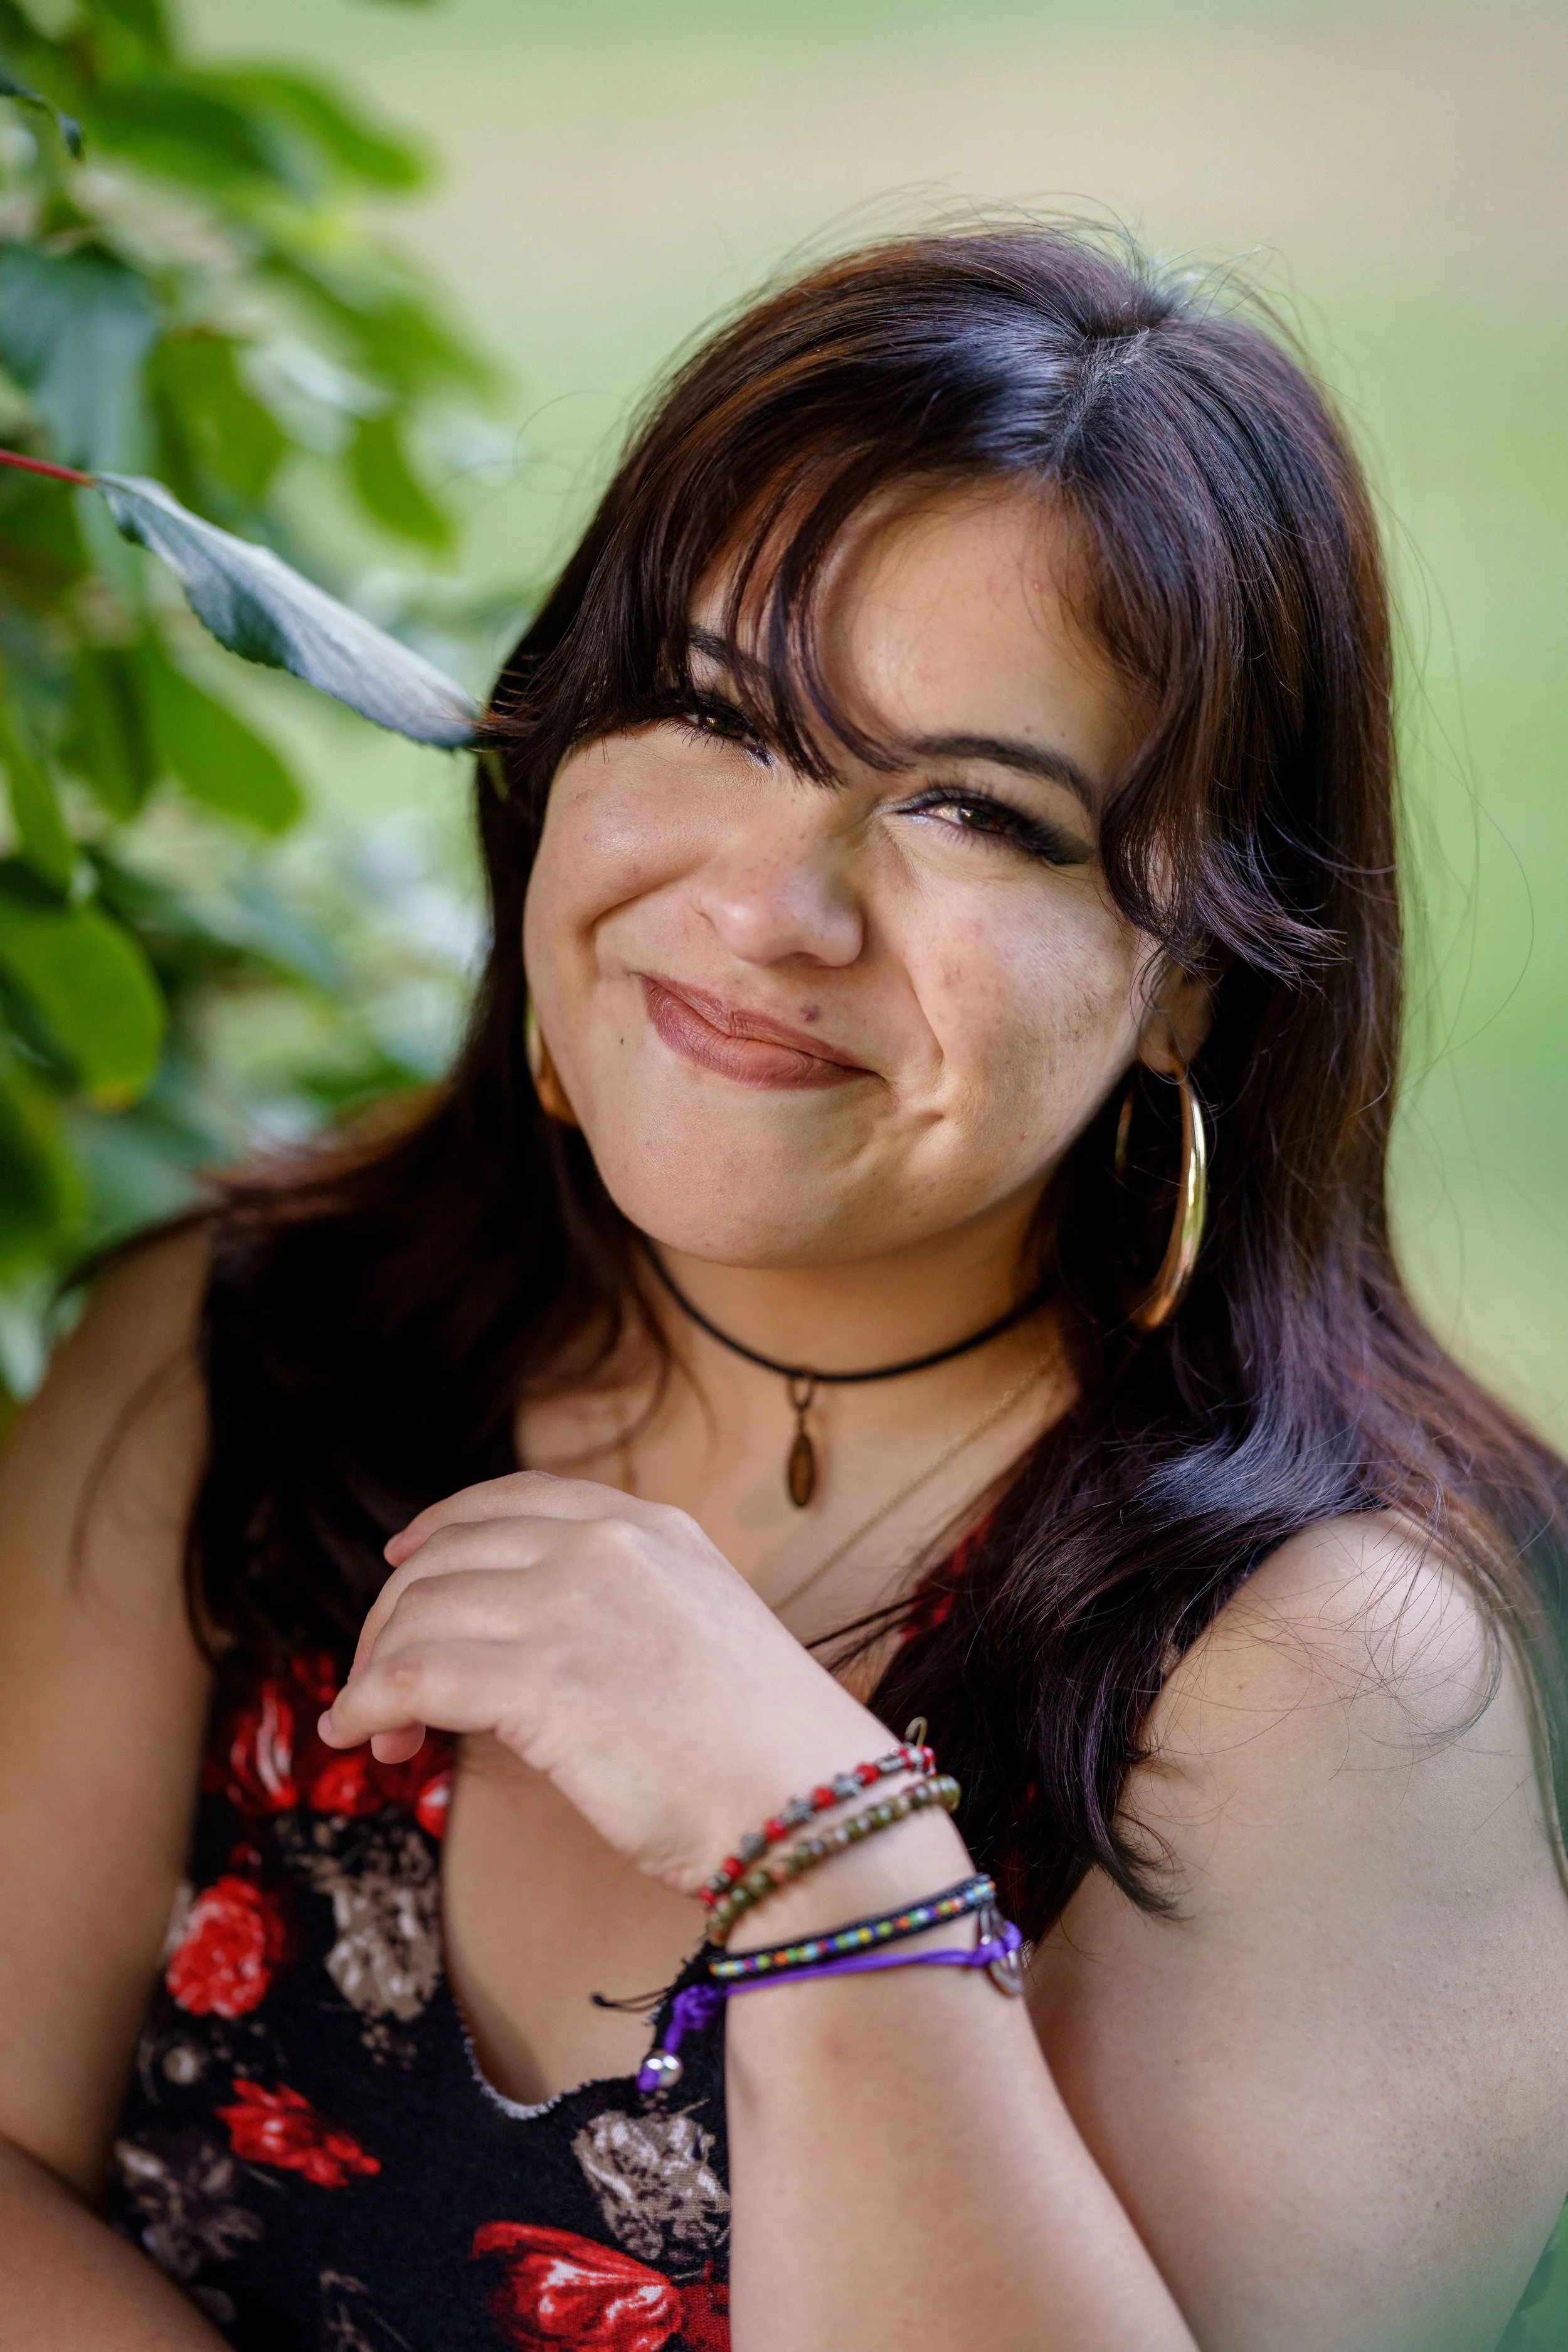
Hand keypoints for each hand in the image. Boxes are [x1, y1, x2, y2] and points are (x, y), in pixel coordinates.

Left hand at [316, 1471, 891, 1896]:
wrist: (812, 1808)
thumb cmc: (768, 1753)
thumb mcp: (703, 1631)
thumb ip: (626, 1609)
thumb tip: (531, 1644)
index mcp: (654, 1529)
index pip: (515, 1498)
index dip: (442, 1528)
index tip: (404, 1564)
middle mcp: (606, 1547)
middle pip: (448, 1556)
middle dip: (394, 1619)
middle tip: (385, 1685)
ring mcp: (570, 1605)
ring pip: (418, 1615)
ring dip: (376, 1671)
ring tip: (381, 1732)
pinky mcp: (538, 1680)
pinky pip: (409, 1676)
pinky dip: (366, 1705)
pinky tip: (364, 1737)